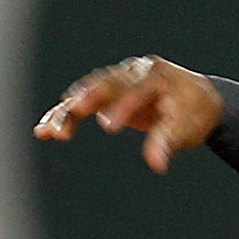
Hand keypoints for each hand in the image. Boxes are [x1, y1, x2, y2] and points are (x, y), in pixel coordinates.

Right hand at [32, 55, 226, 174]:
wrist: (195, 97)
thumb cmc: (192, 111)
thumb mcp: (187, 126)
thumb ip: (169, 142)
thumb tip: (157, 165)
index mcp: (157, 76)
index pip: (137, 89)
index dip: (123, 106)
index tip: (110, 126)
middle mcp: (133, 73)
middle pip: (106, 83)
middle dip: (89, 97)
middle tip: (74, 111)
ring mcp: (117, 81)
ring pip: (87, 91)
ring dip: (69, 110)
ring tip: (52, 133)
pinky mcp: (107, 94)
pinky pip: (80, 102)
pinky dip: (63, 115)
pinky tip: (44, 131)